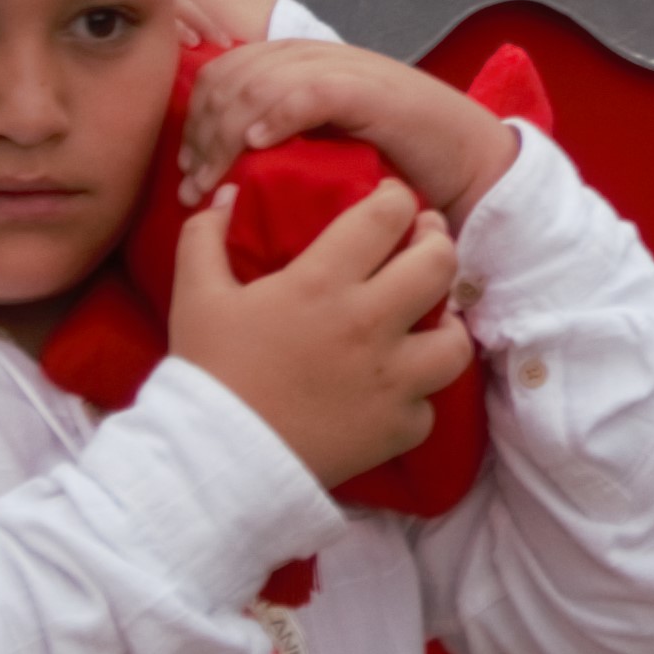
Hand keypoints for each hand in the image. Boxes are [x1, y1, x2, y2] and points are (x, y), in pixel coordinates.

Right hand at [166, 180, 475, 492]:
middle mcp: (369, 323)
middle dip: (436, 245)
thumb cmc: (208, 371)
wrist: (213, 459)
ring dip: (444, 328)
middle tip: (422, 247)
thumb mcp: (196, 294)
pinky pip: (430, 406)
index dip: (397, 199)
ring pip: (457, 339)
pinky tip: (395, 392)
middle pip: (440, 263)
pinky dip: (415, 399)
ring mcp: (392, 379)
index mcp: (322, 282)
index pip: (387, 216)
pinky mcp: (399, 428)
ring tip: (426, 325)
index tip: (392, 203)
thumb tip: (227, 194)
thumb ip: (206, 235)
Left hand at [183, 38, 512, 221]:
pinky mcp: (373, 92)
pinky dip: (278, 115)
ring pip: (261, 81)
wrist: (472, 164)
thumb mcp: (329, 147)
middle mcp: (320, 56)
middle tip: (195, 185)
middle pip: (234, 74)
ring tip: (216, 178)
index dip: (198, 117)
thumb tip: (228, 164)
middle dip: (203, 131)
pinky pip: (311, 91)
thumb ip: (288, 138)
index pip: (228, 70)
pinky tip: (258, 146)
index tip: (189, 170)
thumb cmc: (403, 165)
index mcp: (305, 63)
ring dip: (228, 133)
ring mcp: (348, 70)